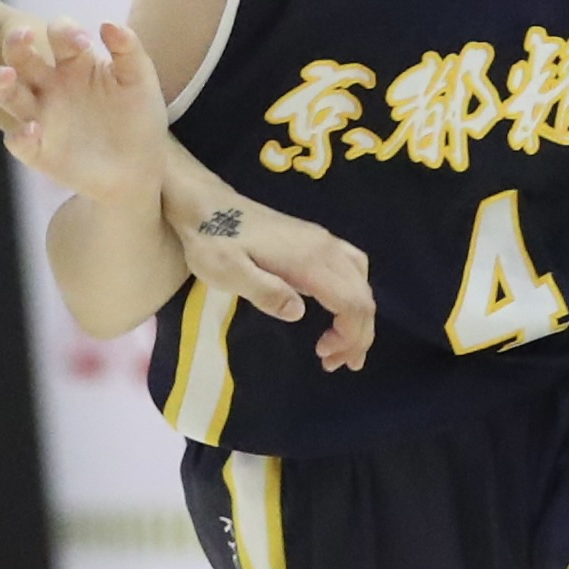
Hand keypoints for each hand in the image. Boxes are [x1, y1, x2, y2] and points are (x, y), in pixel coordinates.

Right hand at [0, 19, 163, 207]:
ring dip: (1, 83)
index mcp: (74, 64)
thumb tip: (107, 24)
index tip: (83, 42)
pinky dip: (19, 135)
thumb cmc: (138, 116)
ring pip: (8, 94)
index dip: (64, 31)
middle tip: (25, 34)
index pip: (58, 35)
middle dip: (16, 43)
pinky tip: (33, 130)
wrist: (141, 167)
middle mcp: (51, 86)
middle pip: (21, 57)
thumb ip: (129, 49)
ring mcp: (41, 117)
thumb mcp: (139, 80)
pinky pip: (18, 141)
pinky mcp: (39, 150)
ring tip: (6, 75)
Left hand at [171, 191, 377, 373]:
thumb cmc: (212, 240)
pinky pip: (352, 268)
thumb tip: (299, 312)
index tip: (324, 355)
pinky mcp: (314, 240)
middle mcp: (324, 248)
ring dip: (358, 316)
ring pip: (361, 281)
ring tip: (342, 344)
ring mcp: (321, 241)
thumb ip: (264, 291)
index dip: (349, 335)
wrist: (205, 204)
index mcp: (308, 259)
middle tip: (336, 364)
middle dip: (358, 334)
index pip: (351, 301)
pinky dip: (353, 295)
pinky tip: (338, 309)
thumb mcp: (228, 272)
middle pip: (362, 294)